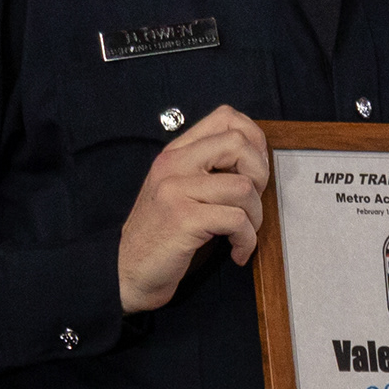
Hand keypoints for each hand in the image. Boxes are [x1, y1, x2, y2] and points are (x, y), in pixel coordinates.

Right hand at [119, 106, 272, 312]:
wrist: (128, 271)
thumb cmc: (163, 235)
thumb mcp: (181, 192)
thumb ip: (209, 171)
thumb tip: (258, 164)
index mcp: (177, 153)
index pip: (225, 117)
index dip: (253, 140)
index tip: (255, 172)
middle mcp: (174, 164)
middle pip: (238, 143)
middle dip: (260, 175)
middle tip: (252, 204)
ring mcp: (176, 189)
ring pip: (243, 187)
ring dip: (255, 217)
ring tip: (243, 235)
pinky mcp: (183, 218)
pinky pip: (236, 220)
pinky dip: (247, 241)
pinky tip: (237, 253)